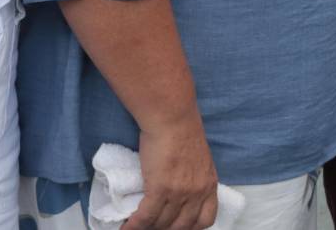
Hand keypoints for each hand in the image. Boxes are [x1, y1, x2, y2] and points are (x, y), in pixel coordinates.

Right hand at [129, 112, 217, 229]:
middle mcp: (197, 192)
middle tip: (153, 227)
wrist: (172, 117)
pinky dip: (134, 226)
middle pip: (182, 226)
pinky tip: (126, 229)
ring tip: (138, 227)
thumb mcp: (199, 159)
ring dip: (148, 228)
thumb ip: (195, 178)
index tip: (178, 228)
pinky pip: (146, 217)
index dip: (190, 228)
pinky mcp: (160, 189)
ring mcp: (180, 193)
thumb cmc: (182, 130)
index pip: (206, 220)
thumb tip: (182, 192)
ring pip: (162, 223)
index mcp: (209, 184)